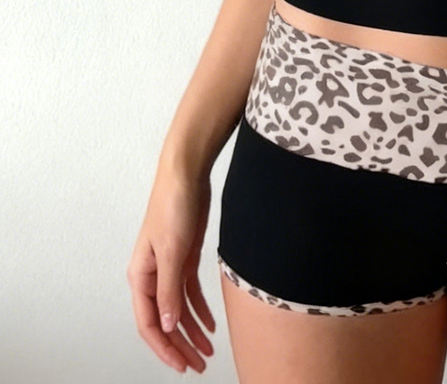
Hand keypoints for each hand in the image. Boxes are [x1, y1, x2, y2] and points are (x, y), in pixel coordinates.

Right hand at [127, 168, 215, 373]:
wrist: (186, 175)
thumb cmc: (173, 206)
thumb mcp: (172, 251)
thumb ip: (169, 289)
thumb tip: (166, 325)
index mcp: (141, 277)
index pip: (149, 323)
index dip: (165, 348)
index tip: (182, 366)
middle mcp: (152, 276)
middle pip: (164, 321)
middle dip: (179, 345)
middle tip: (198, 366)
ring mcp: (169, 267)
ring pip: (178, 310)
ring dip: (191, 331)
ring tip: (208, 352)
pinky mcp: (185, 258)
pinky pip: (189, 293)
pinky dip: (199, 310)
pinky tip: (210, 325)